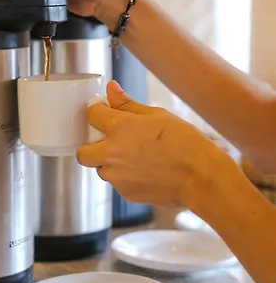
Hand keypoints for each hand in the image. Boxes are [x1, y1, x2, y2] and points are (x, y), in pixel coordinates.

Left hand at [77, 81, 227, 206]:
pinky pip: (117, 183)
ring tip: (133, 158)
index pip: (91, 114)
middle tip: (106, 142)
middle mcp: (111, 153)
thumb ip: (127, 104)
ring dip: (108, 163)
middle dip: (89, 146)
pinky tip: (144, 171)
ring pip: (100, 169)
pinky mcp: (126, 193)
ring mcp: (117, 176)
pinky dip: (124, 177)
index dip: (97, 112)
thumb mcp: (156, 114)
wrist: (201, 177)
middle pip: (82, 152)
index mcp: (118, 128)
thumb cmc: (184, 142)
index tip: (104, 113)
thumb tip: (111, 88)